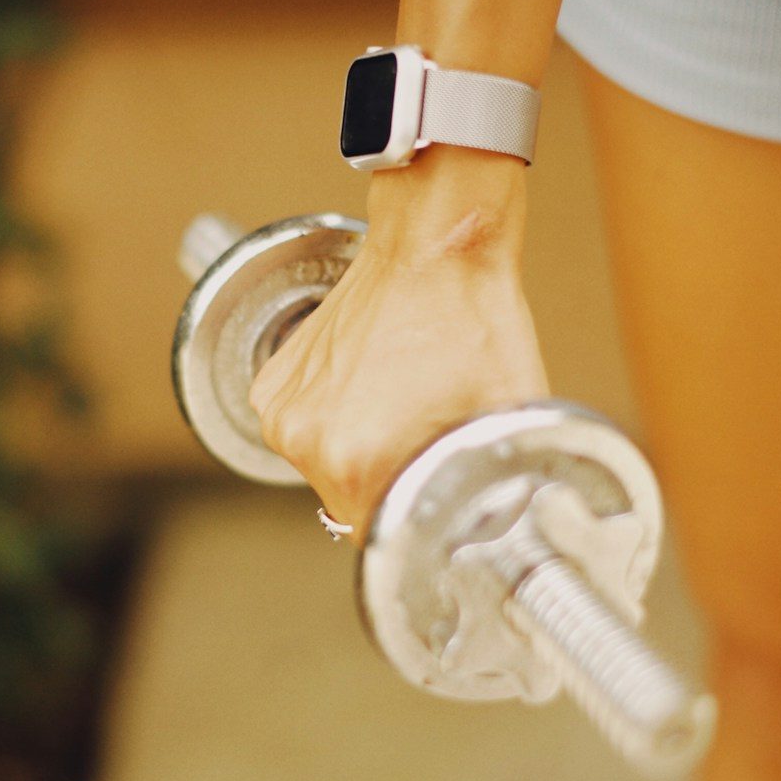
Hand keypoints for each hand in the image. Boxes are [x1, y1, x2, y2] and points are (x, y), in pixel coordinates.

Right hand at [249, 150, 549, 543]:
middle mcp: (308, 442)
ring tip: (398, 399)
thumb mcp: (507, 417)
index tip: (436, 491)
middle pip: (350, 504)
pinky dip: (334, 416)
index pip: (382, 536)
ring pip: (326, 465)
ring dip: (359, 448)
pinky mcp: (272, 384)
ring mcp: (283, 411)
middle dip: (388, 482)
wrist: (433, 244)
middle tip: (424, 433)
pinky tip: (369, 380)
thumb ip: (500, 486)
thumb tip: (504, 528)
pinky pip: (305, 428)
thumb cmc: (472, 318)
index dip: (417, 517)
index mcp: (358, 461)